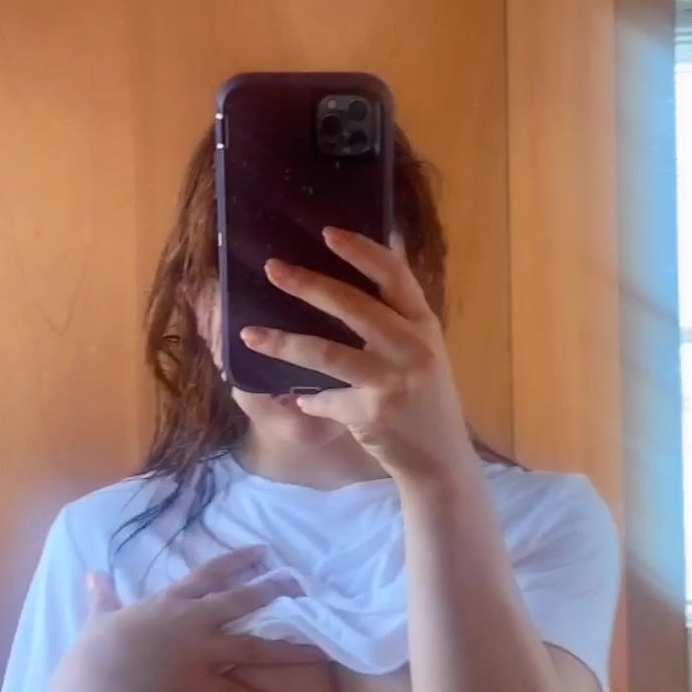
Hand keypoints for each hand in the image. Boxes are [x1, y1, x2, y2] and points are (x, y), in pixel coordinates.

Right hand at [52, 547, 318, 691]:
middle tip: (301, 586)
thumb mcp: (100, 616)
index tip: (263, 552)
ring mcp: (200, 652)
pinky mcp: (199, 684)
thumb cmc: (95, 648)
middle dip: (273, 591)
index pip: (210, 574)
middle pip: (241, 601)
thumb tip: (92, 575)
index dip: (238, 561)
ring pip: (252, 646)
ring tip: (319, 650)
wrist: (96, 681)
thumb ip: (103, 596)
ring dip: (287, 648)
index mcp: (170, 602)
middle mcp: (193, 621)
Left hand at [240, 229, 471, 484]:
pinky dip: (309, 402)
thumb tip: (372, 256)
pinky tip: (299, 402)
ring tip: (250, 335)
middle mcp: (412, 348)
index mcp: (424, 324)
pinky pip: (326, 400)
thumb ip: (399, 315)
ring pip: (326, 353)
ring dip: (283, 344)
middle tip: (272, 269)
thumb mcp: (424, 350)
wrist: (441, 459)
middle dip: (307, 285)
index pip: (395, 275)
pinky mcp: (373, 414)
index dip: (361, 251)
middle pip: (353, 306)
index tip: (328, 232)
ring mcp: (393, 382)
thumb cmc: (426, 398)